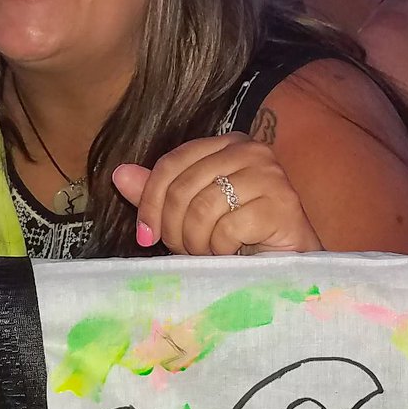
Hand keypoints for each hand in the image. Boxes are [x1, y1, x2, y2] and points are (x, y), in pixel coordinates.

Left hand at [112, 134, 321, 255]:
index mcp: (226, 144)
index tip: (145, 236)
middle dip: (174, 228)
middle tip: (185, 250)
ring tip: (209, 253)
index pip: (171, 163)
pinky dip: (221, 249)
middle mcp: (250, 150)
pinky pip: (228, 227)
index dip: (150, 202)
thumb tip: (119, 174)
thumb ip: (159, 193)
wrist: (288, 264)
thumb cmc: (239, 238)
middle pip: (184, 187)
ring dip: (198, 242)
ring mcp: (270, 175)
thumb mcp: (191, 213)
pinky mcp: (282, 204)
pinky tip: (232, 254)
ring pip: (203, 207)